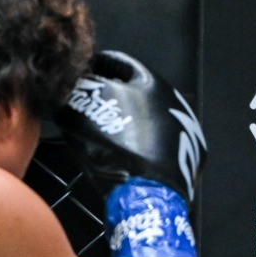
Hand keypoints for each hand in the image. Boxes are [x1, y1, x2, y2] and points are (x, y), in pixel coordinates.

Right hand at [56, 51, 205, 256]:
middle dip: (115, 94)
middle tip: (93, 103)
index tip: (84, 74)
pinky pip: (162, 144)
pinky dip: (145, 144)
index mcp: (154, 82)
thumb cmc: (119, 148)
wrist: (147, 194)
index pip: (120, 62)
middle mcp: (176, 102)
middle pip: (139, 91)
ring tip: (108, 132)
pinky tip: (129, 154)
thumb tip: (65, 84)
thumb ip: (75, 90)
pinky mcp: (190, 159)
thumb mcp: (84, 110)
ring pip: (151, 118)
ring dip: (130, 120)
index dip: (97, 66)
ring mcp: (186, 133)